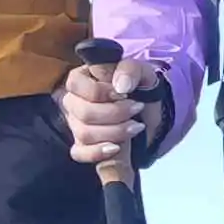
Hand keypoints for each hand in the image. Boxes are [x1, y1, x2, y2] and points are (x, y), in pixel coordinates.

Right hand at [58, 59, 170, 177]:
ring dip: (114, 132)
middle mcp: (73, 102)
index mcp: (81, 78)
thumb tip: (121, 86)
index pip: (76, 84)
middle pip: (83, 113)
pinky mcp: (82, 145)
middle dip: (115, 114)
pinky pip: (79, 153)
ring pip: (84, 134)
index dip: (101, 92)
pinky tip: (116, 148)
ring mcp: (75, 125)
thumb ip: (130, 70)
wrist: (151, 112)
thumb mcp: (141, 72)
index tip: (125, 94)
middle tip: (136, 109)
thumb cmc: (140, 88)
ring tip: (135, 127)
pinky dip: (97, 152)